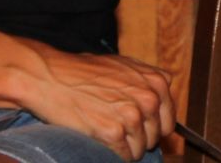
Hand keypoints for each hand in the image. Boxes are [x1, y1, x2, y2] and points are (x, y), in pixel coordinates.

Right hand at [25, 47, 174, 160]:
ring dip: (126, 147)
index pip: (169, 119)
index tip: (140, 128)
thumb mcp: (124, 66)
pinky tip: (101, 140)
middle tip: (119, 130)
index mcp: (156, 81)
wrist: (52, 77)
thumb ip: (145, 83)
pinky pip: (125, 156)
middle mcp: (149, 98)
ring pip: (141, 149)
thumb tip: (158, 101)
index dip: (153, 126)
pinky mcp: (115, 133)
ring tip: (107, 132)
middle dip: (140, 137)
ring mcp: (133, 116)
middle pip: (156, 135)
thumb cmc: (83, 71)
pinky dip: (115, 154)